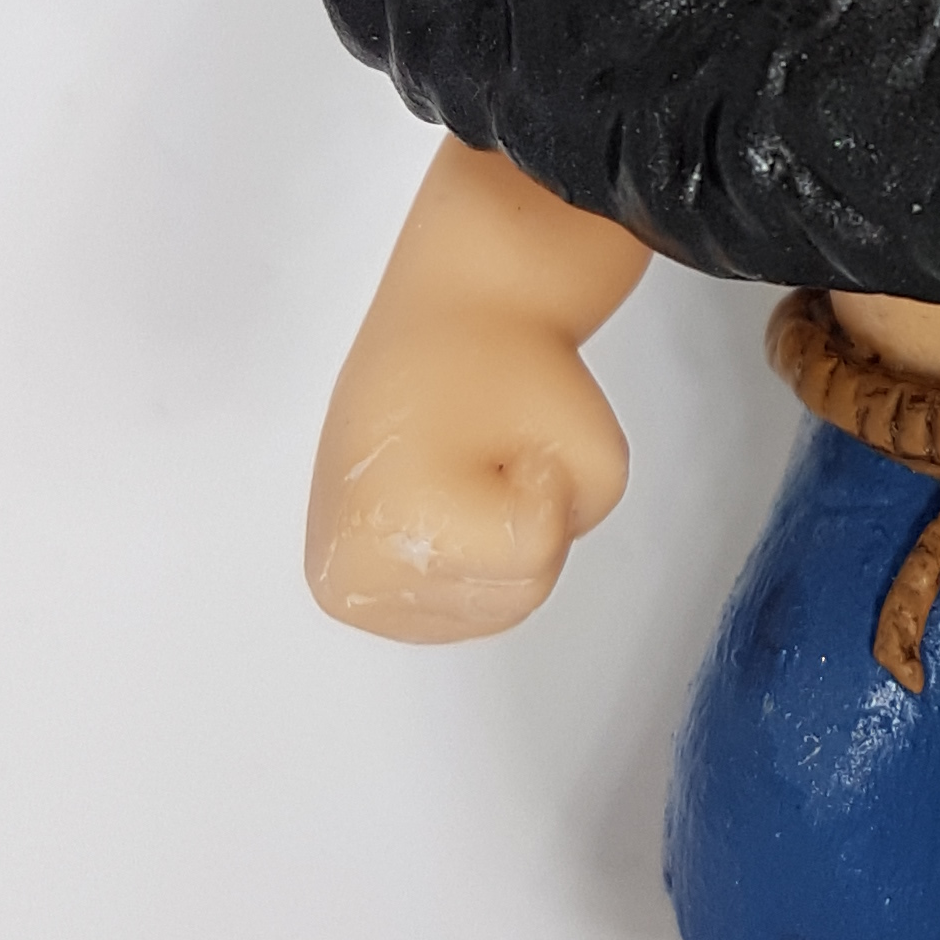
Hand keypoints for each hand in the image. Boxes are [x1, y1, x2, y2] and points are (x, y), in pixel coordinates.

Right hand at [306, 308, 630, 641]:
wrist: (441, 328)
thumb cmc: (496, 363)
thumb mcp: (592, 442)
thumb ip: (585, 515)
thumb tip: (518, 563)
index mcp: (386, 523)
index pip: (533, 558)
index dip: (547, 489)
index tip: (505, 433)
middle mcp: (351, 569)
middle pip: (516, 597)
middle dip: (532, 519)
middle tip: (487, 449)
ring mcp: (347, 586)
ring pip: (493, 609)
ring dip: (509, 541)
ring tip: (467, 475)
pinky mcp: (355, 591)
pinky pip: (460, 612)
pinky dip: (480, 562)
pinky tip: (451, 507)